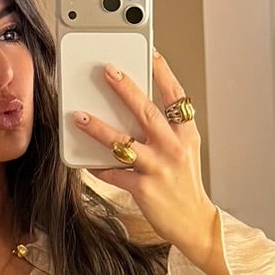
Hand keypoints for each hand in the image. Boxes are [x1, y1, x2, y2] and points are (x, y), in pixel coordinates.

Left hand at [72, 50, 218, 263]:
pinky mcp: (144, 189)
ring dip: (99, 128)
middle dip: (126, 89)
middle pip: (147, 112)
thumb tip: (132, 110)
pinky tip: (87, 161)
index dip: (163, 72)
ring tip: (80, 116)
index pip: (176, 96)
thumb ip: (164, 131)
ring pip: (124, 143)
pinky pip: (115, 174)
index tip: (150, 51)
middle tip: (108, 71)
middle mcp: (174, 148)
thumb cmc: (184, 184)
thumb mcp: (183, 151)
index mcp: (186, 134)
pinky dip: (99, 167)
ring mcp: (159, 169)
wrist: (194, 223)